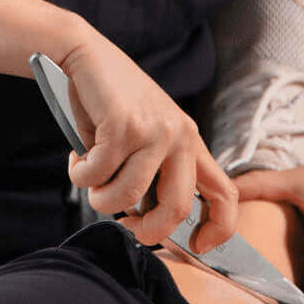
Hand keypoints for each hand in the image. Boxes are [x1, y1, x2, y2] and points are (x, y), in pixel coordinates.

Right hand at [59, 35, 238, 249]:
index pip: (225, 194)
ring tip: (88, 175)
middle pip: (176, 209)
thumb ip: (154, 173)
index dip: (218, 229)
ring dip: (97, 197)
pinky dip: (79, 174)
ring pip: (125, 197)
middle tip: (124, 224)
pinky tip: (77, 156)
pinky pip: (96, 176)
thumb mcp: (145, 137)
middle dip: (146, 231)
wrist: (85, 57)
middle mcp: (180, 135)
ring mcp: (154, 130)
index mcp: (190, 140)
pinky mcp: (123, 125)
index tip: (195, 247)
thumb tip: (148, 224)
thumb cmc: (110, 105)